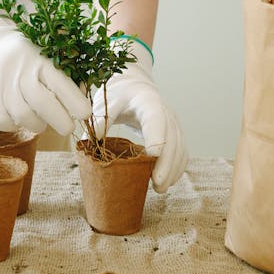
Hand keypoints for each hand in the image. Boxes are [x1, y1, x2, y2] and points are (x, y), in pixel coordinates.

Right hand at [0, 0, 90, 133]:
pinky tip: (17, 114)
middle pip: (43, 104)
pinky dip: (16, 124)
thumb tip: (84, 89)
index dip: (74, 101)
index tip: (85, 113)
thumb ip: (63, 66)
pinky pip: (7, 123)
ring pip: (26, 118)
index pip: (59, 82)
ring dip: (38, 124)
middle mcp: (18, 72)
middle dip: (61, 121)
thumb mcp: (41, 48)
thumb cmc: (21, 52)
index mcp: (37, 58)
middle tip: (68, 128)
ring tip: (41, 119)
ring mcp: (0, 88)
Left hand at [93, 41, 187, 192]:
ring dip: (173, 170)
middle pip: (172, 139)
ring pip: (180, 147)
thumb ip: (100, 118)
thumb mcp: (107, 101)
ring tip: (160, 189)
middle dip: (167, 163)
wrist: (134, 84)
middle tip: (157, 185)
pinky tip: (167, 181)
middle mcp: (166, 112)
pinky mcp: (176, 133)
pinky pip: (182, 152)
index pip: (156, 119)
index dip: (156, 137)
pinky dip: (177, 167)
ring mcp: (174, 123)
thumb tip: (91, 141)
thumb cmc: (118, 94)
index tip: (152, 157)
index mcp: (148, 102)